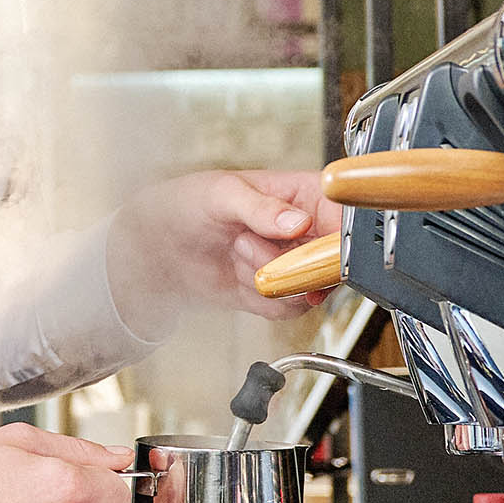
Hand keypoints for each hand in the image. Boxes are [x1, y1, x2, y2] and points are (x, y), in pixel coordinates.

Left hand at [106, 169, 337, 329]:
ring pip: (311, 288)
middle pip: (334, 261)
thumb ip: (261, 207)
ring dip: (270, 277)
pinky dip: (264, 298)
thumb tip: (299, 220)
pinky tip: (239, 275)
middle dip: (290, 262)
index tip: (314, 248)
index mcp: (304, 194)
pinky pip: (290, 308)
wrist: (158, 244)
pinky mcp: (280, 291)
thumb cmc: (188, 203)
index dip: (338, 238)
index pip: (345, 218)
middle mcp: (307, 230)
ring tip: (236, 251)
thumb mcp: (221, 194)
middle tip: (246, 243)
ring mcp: (295, 263)